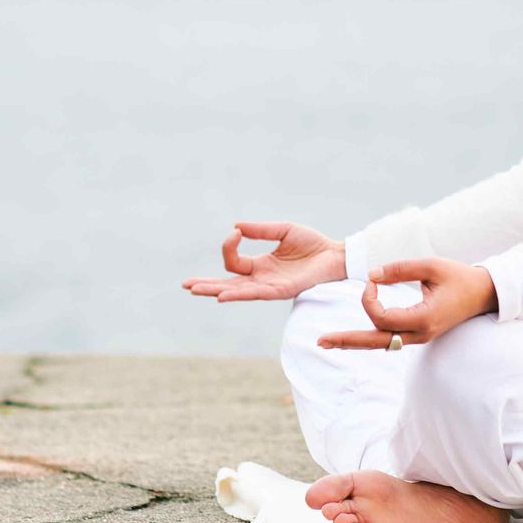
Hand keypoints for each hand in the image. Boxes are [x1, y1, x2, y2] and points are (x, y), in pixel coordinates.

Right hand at [181, 220, 344, 302]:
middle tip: (186, 285)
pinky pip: (256, 293)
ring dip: (216, 290)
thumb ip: (261, 230)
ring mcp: (270, 286)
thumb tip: (236, 227)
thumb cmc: (312, 243)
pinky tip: (223, 296)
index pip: (234, 262)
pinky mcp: (281, 290)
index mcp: (260, 265)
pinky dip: (239, 294)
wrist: (335, 254)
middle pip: (228, 284)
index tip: (235, 233)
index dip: (229, 247)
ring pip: (238, 291)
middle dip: (207, 284)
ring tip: (196, 290)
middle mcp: (262, 278)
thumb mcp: (283, 230)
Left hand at [317, 257, 497, 349]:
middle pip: (375, 341)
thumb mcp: (431, 265)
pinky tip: (350, 337)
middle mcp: (419, 333)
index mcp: (423, 318)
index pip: (382, 317)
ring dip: (354, 341)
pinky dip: (368, 337)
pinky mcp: (417, 334)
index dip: (369, 297)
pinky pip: (388, 339)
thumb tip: (371, 275)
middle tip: (319, 341)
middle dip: (346, 340)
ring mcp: (418, 337)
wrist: (483, 294)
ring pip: (380, 343)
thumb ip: (399, 269)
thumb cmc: (459, 277)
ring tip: (327, 342)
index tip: (372, 278)